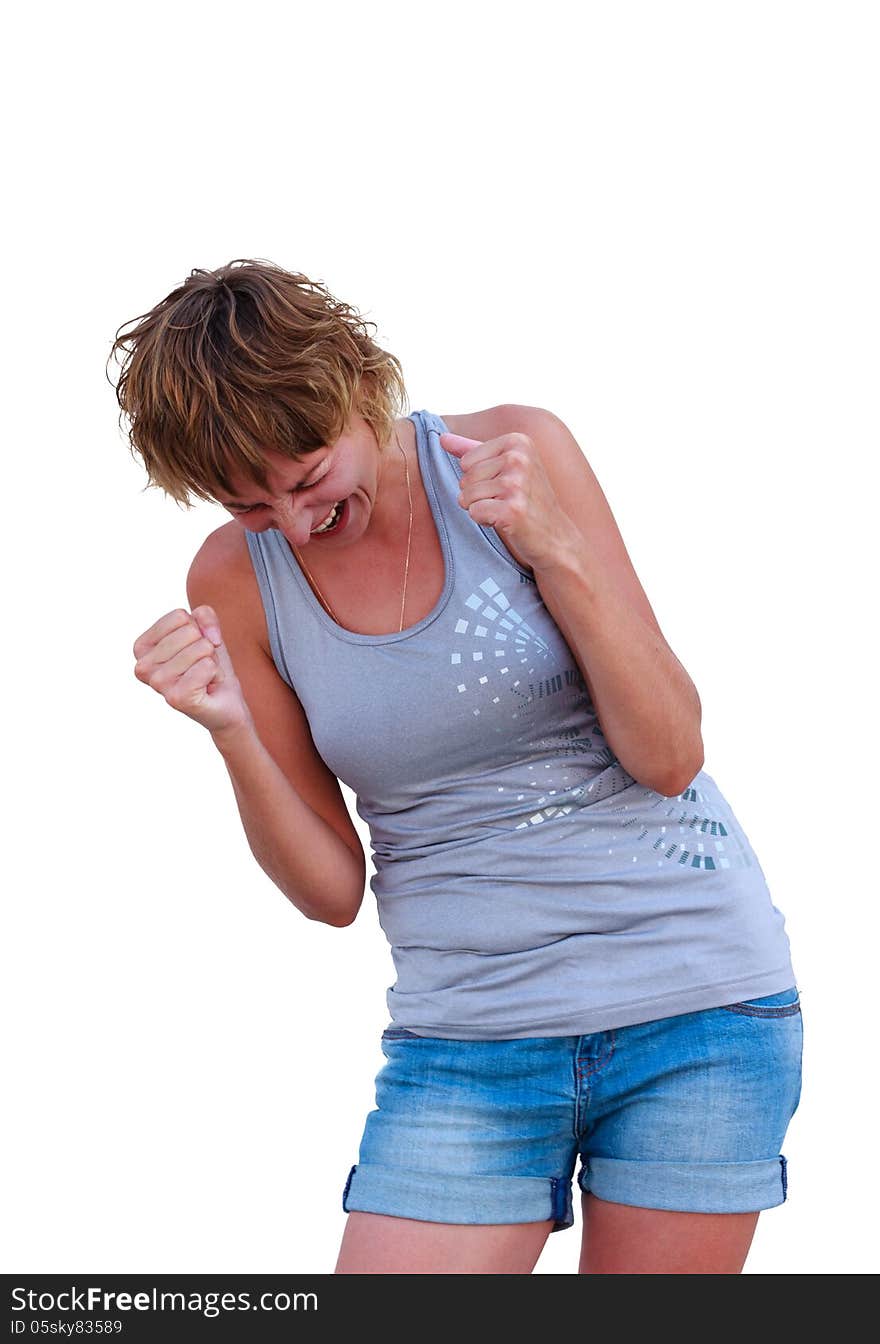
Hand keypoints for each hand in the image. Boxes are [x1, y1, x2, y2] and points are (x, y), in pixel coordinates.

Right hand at [133, 606, 252, 736]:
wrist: (225, 702)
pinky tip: (207, 687)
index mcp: (142, 647)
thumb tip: (209, 637)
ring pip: (202, 648)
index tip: (193, 650)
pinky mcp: (176, 698)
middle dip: (206, 647)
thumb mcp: (205, 631)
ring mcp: (157, 684)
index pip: (179, 616)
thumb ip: (204, 615)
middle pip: (190, 631)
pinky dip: (216, 674)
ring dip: (211, 662)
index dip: (197, 629)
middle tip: (200, 667)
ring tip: (204, 677)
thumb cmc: (208, 665)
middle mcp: (143, 666)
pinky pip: (207, 666)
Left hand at [439, 431, 568, 570]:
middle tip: (507, 500)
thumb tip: (441, 437)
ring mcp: (517, 484)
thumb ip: (473, 450)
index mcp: (518, 441)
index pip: (467, 461)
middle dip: (478, 495)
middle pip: (466, 478)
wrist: (555, 534)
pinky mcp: (513, 509)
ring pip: (466, 496)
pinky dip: (484, 521)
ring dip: (481, 508)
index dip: (478, 478)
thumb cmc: (528, 500)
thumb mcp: (506, 467)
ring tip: (506, 510)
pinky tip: (506, 521)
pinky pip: (474, 512)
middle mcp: (519, 458)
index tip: (505, 484)